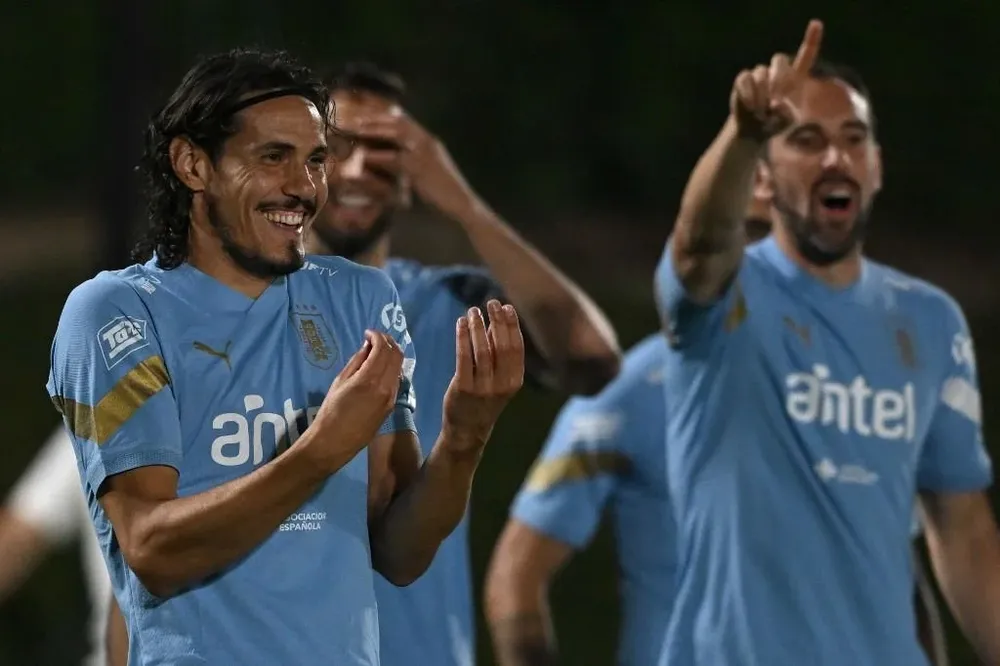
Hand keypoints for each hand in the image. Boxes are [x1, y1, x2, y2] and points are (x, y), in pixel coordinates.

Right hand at [309, 330, 403, 471]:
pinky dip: (391, 368)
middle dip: (388, 342)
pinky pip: (396, 380)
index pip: (383, 349)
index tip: (368, 332)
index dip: (377, 336)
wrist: (335, 441)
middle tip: (375, 338)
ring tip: (377, 350)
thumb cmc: (331, 410)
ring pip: (399, 368)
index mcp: (370, 379)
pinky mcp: (392, 406)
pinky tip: (380, 367)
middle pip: (396, 356)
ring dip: (391, 355)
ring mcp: (391, 397)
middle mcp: (386, 387)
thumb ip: (357, 361)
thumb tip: (368, 346)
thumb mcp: (340, 381)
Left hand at [359, 110, 476, 217]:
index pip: (404, 120)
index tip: (365, 115)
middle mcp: (427, 142)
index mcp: (429, 141)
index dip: (383, 115)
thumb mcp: (428, 170)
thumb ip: (413, 160)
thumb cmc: (444, 191)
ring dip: (375, 129)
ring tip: (357, 130)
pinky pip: (397, 158)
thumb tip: (395, 158)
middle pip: (399, 121)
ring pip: (397, 133)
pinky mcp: (421, 168)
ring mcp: (425, 153)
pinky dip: (380, 155)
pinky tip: (366, 156)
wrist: (462, 203)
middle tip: (355, 118)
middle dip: (376, 118)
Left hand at [442, 301, 524, 453]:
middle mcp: (502, 384)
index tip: (507, 307)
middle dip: (497, 321)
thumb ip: (499, 354)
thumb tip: (498, 322)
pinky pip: (463, 357)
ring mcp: (482, 387)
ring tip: (472, 311)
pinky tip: (460, 324)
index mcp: (515, 381)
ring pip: (482, 349)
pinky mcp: (463, 388)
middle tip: (491, 303)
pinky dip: (462, 337)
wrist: (468, 430)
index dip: (512, 325)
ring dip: (477, 326)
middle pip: (501, 346)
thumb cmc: (484, 399)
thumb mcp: (499, 379)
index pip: (516, 347)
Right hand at [730, 19, 823, 141]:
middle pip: (779, 60)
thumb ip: (788, 113)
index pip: (805, 55)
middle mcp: (777, 72)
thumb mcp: (788, 123)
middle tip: (776, 101)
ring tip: (762, 113)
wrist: (753, 131)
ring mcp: (760, 74)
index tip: (816, 24)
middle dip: (779, 78)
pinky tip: (751, 107)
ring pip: (761, 73)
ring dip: (762, 94)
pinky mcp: (743, 80)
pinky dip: (748, 93)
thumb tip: (777, 106)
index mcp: (795, 78)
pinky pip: (745, 79)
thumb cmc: (775, 126)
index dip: (811, 39)